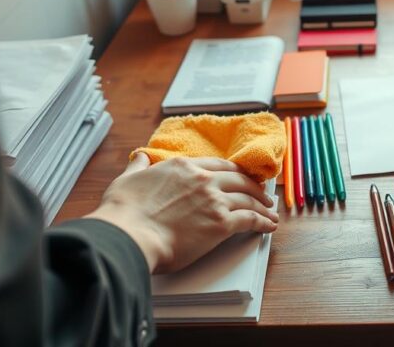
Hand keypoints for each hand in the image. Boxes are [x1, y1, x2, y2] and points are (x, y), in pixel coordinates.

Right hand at [86, 153, 277, 273]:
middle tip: (262, 193)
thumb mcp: (126, 180)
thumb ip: (138, 167)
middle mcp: (202, 179)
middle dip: (253, 187)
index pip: (218, 165)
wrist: (128, 236)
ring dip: (262, 206)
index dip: (234, 172)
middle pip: (238, 180)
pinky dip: (263, 222)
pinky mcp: (221, 224)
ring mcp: (214, 200)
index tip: (241, 177)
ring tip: (269, 211)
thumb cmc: (124, 213)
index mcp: (183, 166)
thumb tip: (140, 157)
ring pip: (248, 199)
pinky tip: (268, 225)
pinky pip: (250, 219)